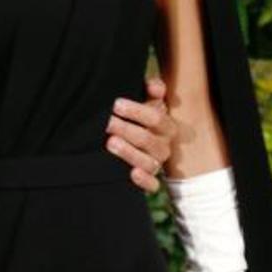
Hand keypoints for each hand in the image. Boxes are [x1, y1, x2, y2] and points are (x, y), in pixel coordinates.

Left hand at [106, 76, 175, 191]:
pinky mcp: (149, 179)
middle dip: (126, 129)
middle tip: (107, 123)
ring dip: (129, 153)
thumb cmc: (138, 116)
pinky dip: (144, 181)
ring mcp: (156, 162)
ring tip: (110, 143)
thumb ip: (152, 90)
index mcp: (165, 125)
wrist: (132, 139)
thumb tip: (154, 86)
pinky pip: (152, 184)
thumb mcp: (145, 101)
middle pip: (148, 139)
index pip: (156, 118)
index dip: (137, 111)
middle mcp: (163, 145)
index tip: (116, 104)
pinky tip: (132, 173)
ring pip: (149, 162)